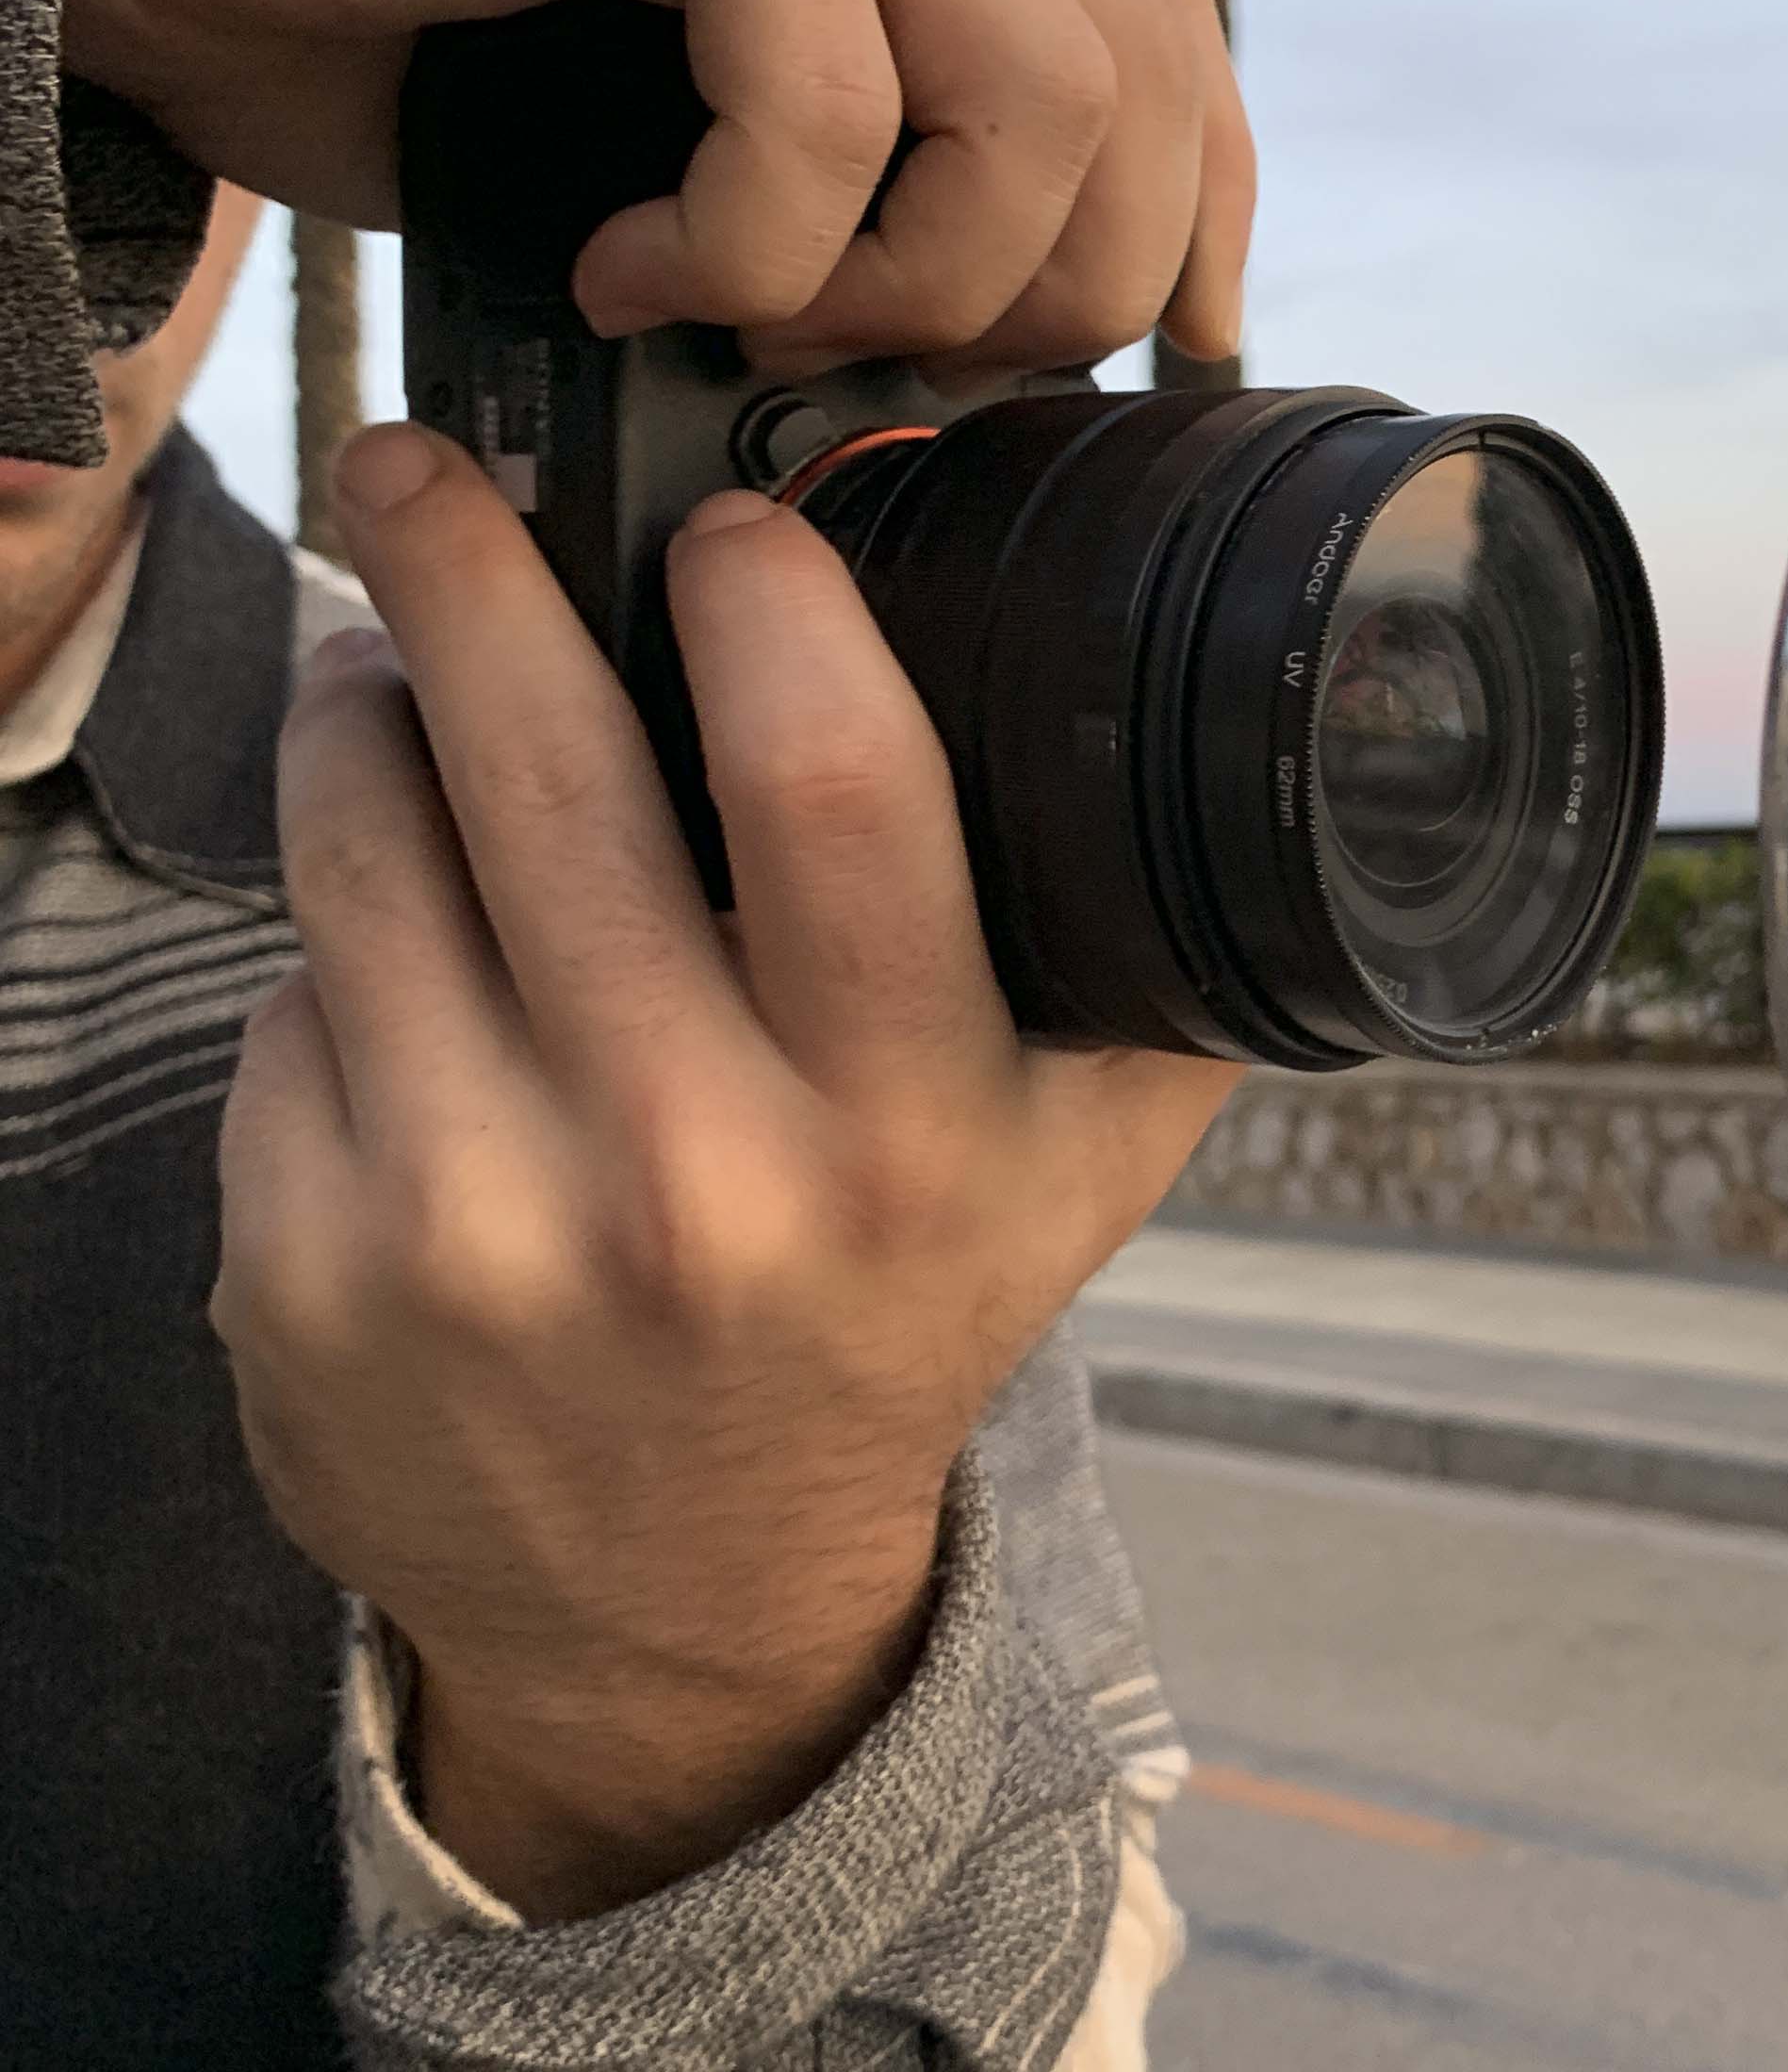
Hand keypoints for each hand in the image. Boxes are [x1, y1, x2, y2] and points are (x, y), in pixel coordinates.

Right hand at [66, 0, 1249, 369]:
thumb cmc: (377, 17)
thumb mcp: (674, 133)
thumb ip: (846, 191)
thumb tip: (975, 385)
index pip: (1165, 28)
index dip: (1187, 219)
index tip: (1136, 364)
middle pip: (1141, 80)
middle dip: (1034, 295)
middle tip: (839, 360)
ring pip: (1042, 89)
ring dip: (902, 275)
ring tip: (731, 310)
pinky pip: (829, 90)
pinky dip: (744, 239)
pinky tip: (623, 264)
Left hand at [213, 426, 1236, 1920]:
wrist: (681, 1607)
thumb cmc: (887, 1318)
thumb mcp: (1079, 1165)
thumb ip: (1148, 948)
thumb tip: (1210, 684)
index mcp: (907, 1133)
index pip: (838, 789)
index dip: (769, 600)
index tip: (724, 525)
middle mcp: (689, 1180)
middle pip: (547, 762)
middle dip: (467, 558)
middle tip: (435, 464)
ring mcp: (474, 1224)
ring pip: (369, 838)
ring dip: (372, 707)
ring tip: (400, 676)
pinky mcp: (305, 1262)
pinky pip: (293, 989)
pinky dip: (342, 934)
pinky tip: (407, 950)